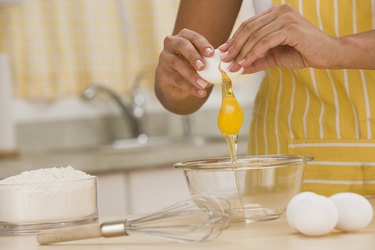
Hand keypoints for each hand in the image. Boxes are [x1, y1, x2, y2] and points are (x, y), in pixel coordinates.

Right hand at [155, 29, 214, 113]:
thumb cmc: (192, 66)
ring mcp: (164, 58)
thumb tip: (226, 64)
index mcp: (183, 37)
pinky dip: (189, 87)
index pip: (192, 36)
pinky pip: (175, 80)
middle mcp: (171, 44)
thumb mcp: (200, 61)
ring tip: (203, 84)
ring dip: (191, 75)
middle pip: (181, 45)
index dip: (202, 44)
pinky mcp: (161, 73)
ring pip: (176, 63)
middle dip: (193, 55)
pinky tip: (199, 93)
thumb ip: (210, 60)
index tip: (211, 53)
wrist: (177, 83)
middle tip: (203, 67)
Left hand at [219, 4, 341, 72]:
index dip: (234, 39)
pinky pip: (265, 42)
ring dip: (242, 52)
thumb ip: (256, 59)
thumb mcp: (274, 57)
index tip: (223, 52)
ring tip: (233, 65)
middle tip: (224, 60)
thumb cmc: (303, 53)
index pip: (248, 25)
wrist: (328, 55)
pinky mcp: (290, 28)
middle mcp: (279, 11)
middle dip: (234, 46)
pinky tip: (245, 63)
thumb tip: (238, 67)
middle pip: (248, 28)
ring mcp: (285, 18)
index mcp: (275, 14)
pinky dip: (253, 53)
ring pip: (255, 36)